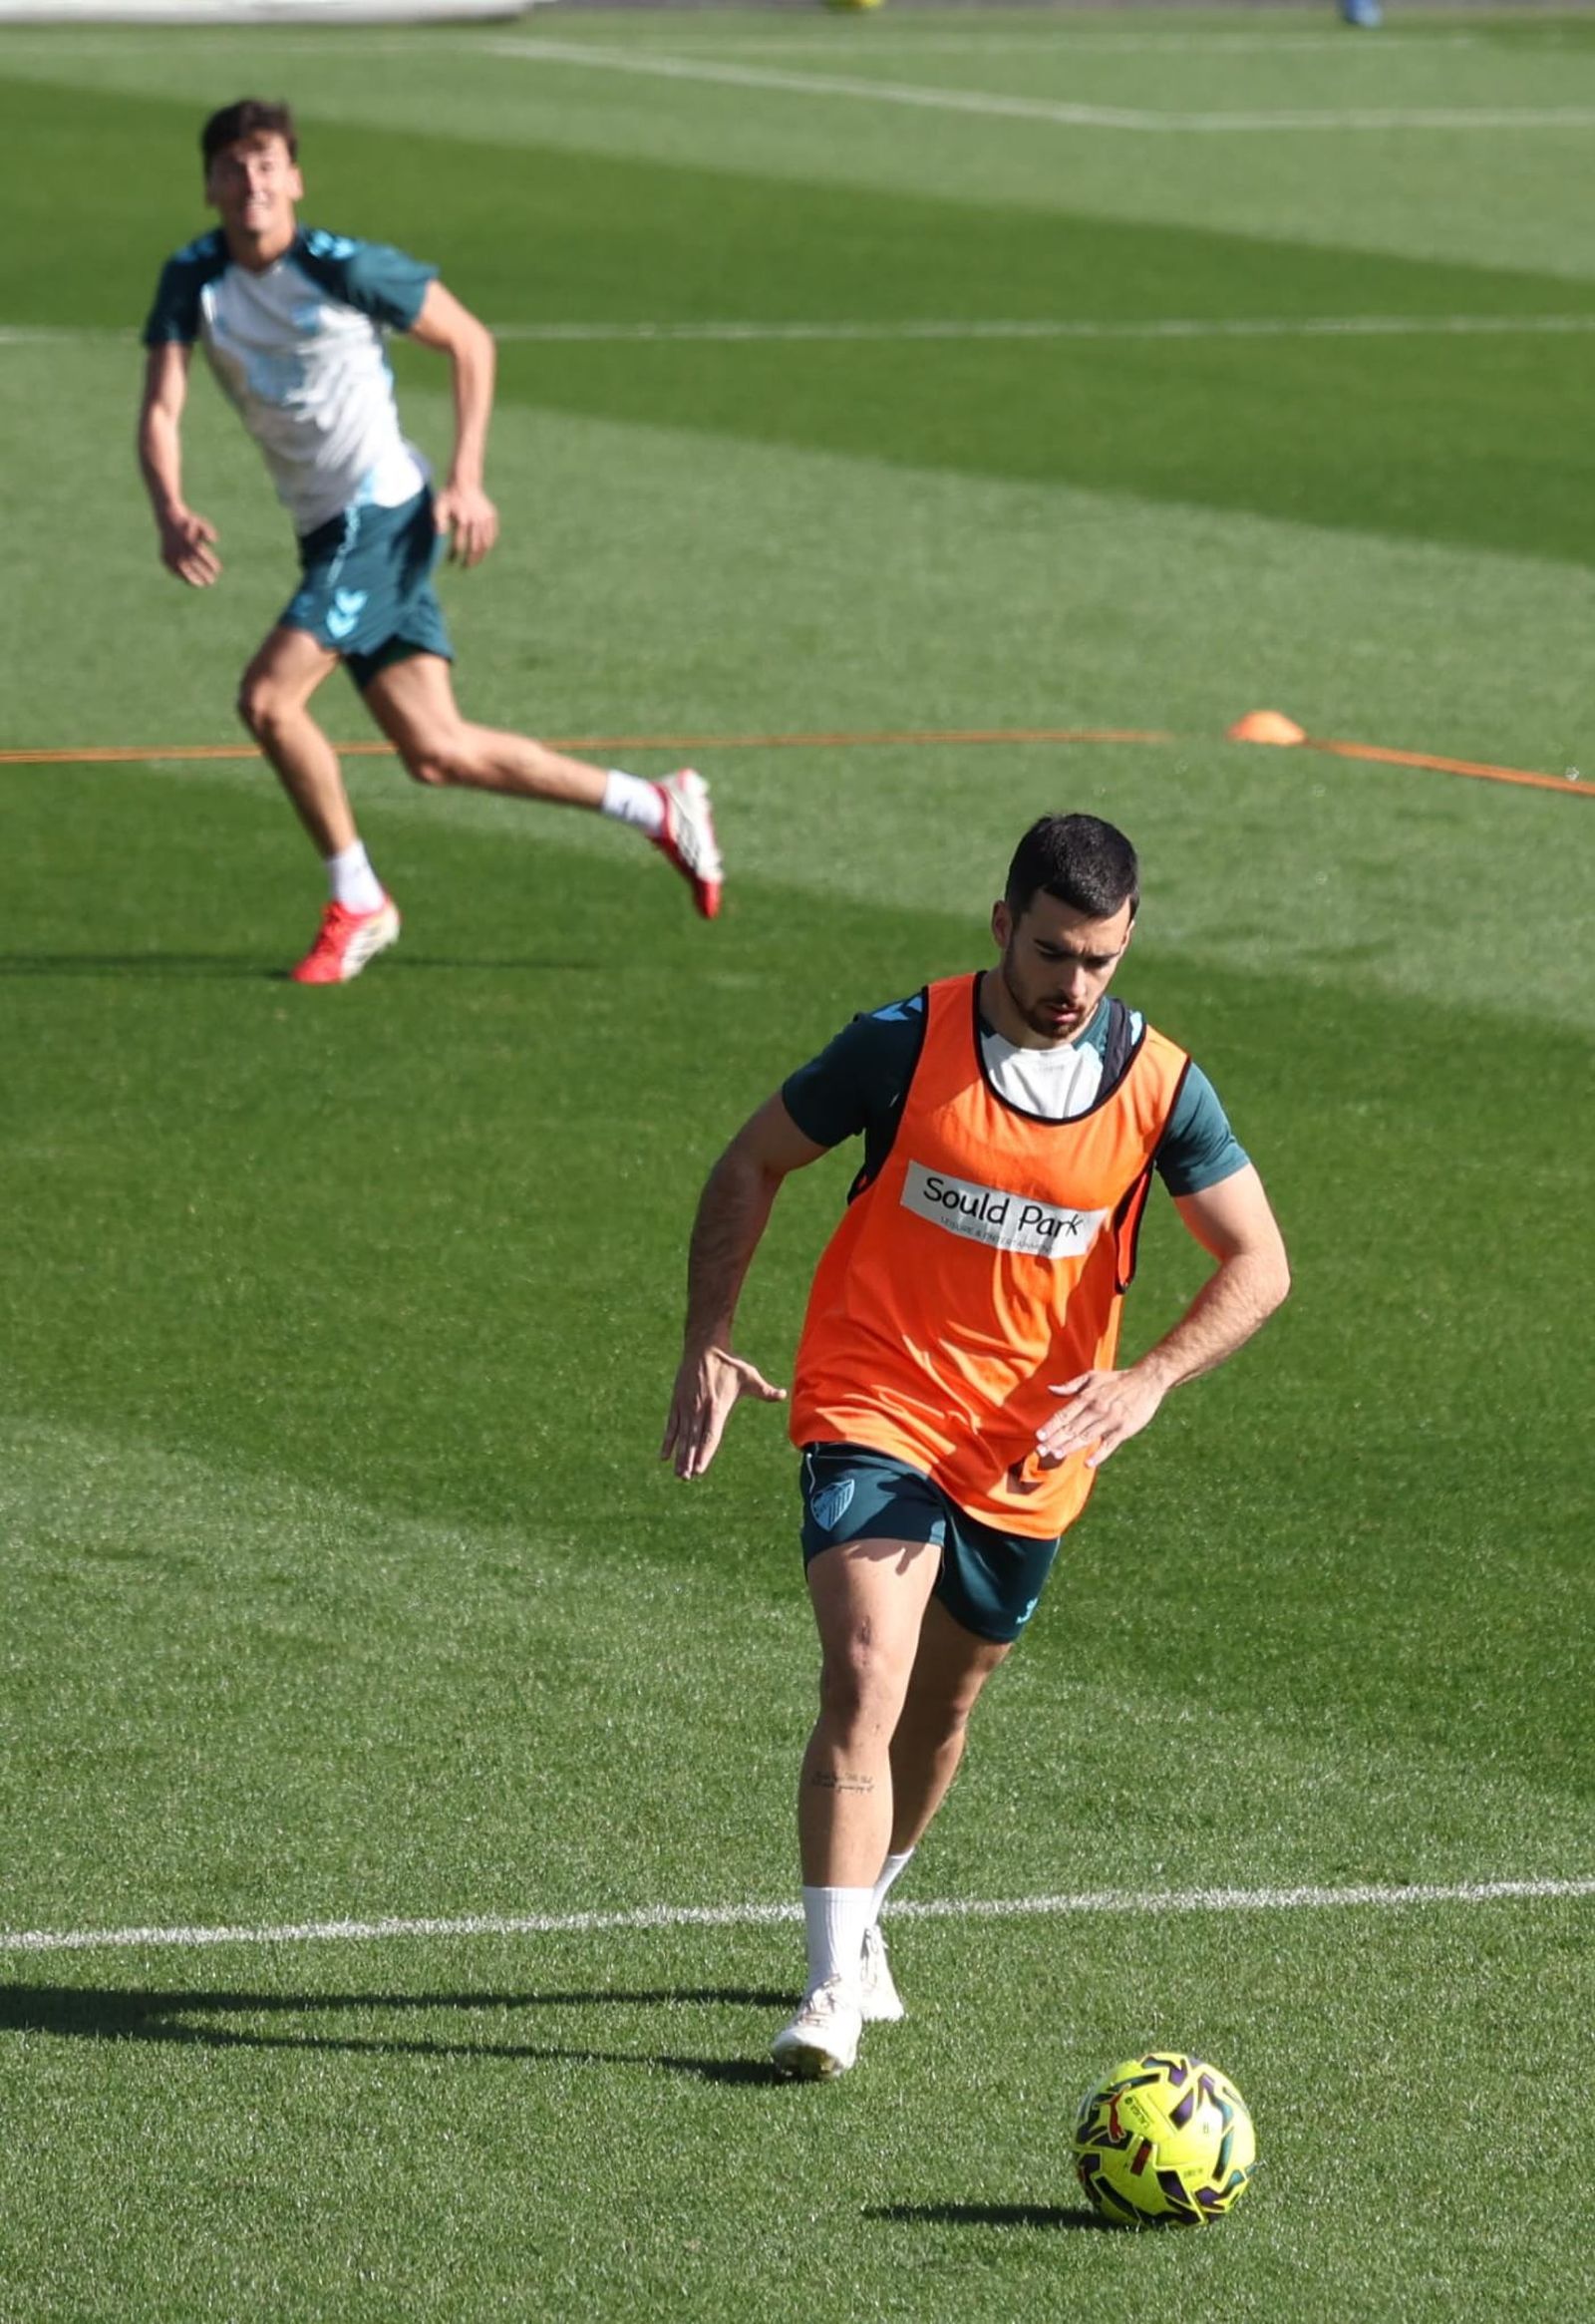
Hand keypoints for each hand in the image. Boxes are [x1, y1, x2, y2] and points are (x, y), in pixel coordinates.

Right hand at [158, 508, 220, 586]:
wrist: (168, 519)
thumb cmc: (189, 523)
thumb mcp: (200, 524)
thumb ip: (208, 531)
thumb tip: (213, 541)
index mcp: (189, 541)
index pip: (203, 556)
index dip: (211, 565)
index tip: (218, 571)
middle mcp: (179, 548)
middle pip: (194, 565)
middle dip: (204, 575)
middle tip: (211, 582)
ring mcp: (171, 554)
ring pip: (183, 571)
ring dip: (193, 580)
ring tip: (201, 585)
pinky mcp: (165, 558)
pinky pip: (174, 570)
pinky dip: (182, 576)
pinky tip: (190, 581)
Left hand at [434, 480, 498, 567]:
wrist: (464, 482)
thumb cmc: (448, 496)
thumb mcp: (438, 506)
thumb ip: (438, 520)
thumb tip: (440, 534)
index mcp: (462, 520)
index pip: (459, 544)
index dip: (454, 555)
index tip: (451, 561)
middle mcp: (475, 520)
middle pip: (475, 547)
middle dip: (469, 560)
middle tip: (464, 567)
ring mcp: (486, 518)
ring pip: (486, 543)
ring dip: (480, 555)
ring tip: (474, 562)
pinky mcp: (492, 516)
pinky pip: (492, 535)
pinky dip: (488, 545)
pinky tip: (483, 550)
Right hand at [661, 1345, 786, 1480]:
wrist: (704, 1347)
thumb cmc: (729, 1364)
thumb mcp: (749, 1376)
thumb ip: (765, 1390)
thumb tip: (783, 1395)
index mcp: (716, 1407)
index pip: (710, 1435)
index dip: (704, 1453)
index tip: (700, 1469)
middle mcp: (699, 1409)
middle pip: (693, 1440)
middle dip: (689, 1460)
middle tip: (686, 1478)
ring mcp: (686, 1406)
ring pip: (681, 1436)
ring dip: (679, 1455)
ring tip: (678, 1473)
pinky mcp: (677, 1402)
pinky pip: (671, 1426)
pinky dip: (668, 1441)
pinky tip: (664, 1456)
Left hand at [1035, 1366, 1165, 1472]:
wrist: (1146, 1381)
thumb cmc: (1116, 1380)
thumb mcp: (1092, 1377)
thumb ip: (1071, 1386)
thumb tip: (1050, 1389)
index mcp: (1087, 1397)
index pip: (1064, 1414)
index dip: (1051, 1426)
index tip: (1039, 1436)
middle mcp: (1096, 1409)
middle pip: (1072, 1428)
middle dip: (1055, 1440)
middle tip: (1041, 1451)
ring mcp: (1110, 1420)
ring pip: (1087, 1437)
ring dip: (1071, 1447)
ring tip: (1057, 1455)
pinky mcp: (1124, 1429)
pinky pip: (1109, 1445)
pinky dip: (1100, 1454)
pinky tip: (1089, 1463)